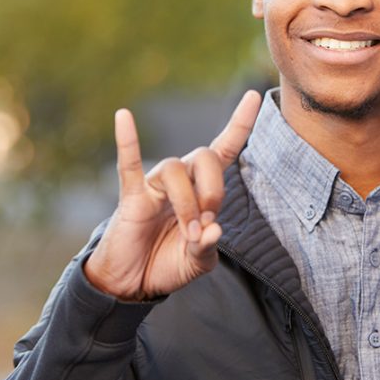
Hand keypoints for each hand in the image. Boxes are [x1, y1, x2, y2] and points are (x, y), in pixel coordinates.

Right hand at [84, 91, 261, 300]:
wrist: (131, 284)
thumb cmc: (166, 264)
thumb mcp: (198, 262)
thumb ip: (209, 247)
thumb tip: (214, 229)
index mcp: (201, 190)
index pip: (225, 148)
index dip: (240, 123)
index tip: (255, 95)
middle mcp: (181, 181)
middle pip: (205, 156)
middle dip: (214, 188)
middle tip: (208, 222)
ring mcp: (155, 186)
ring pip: (175, 169)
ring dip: (187, 203)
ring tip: (188, 233)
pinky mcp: (131, 197)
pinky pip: (129, 163)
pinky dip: (127, 140)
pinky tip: (124, 116)